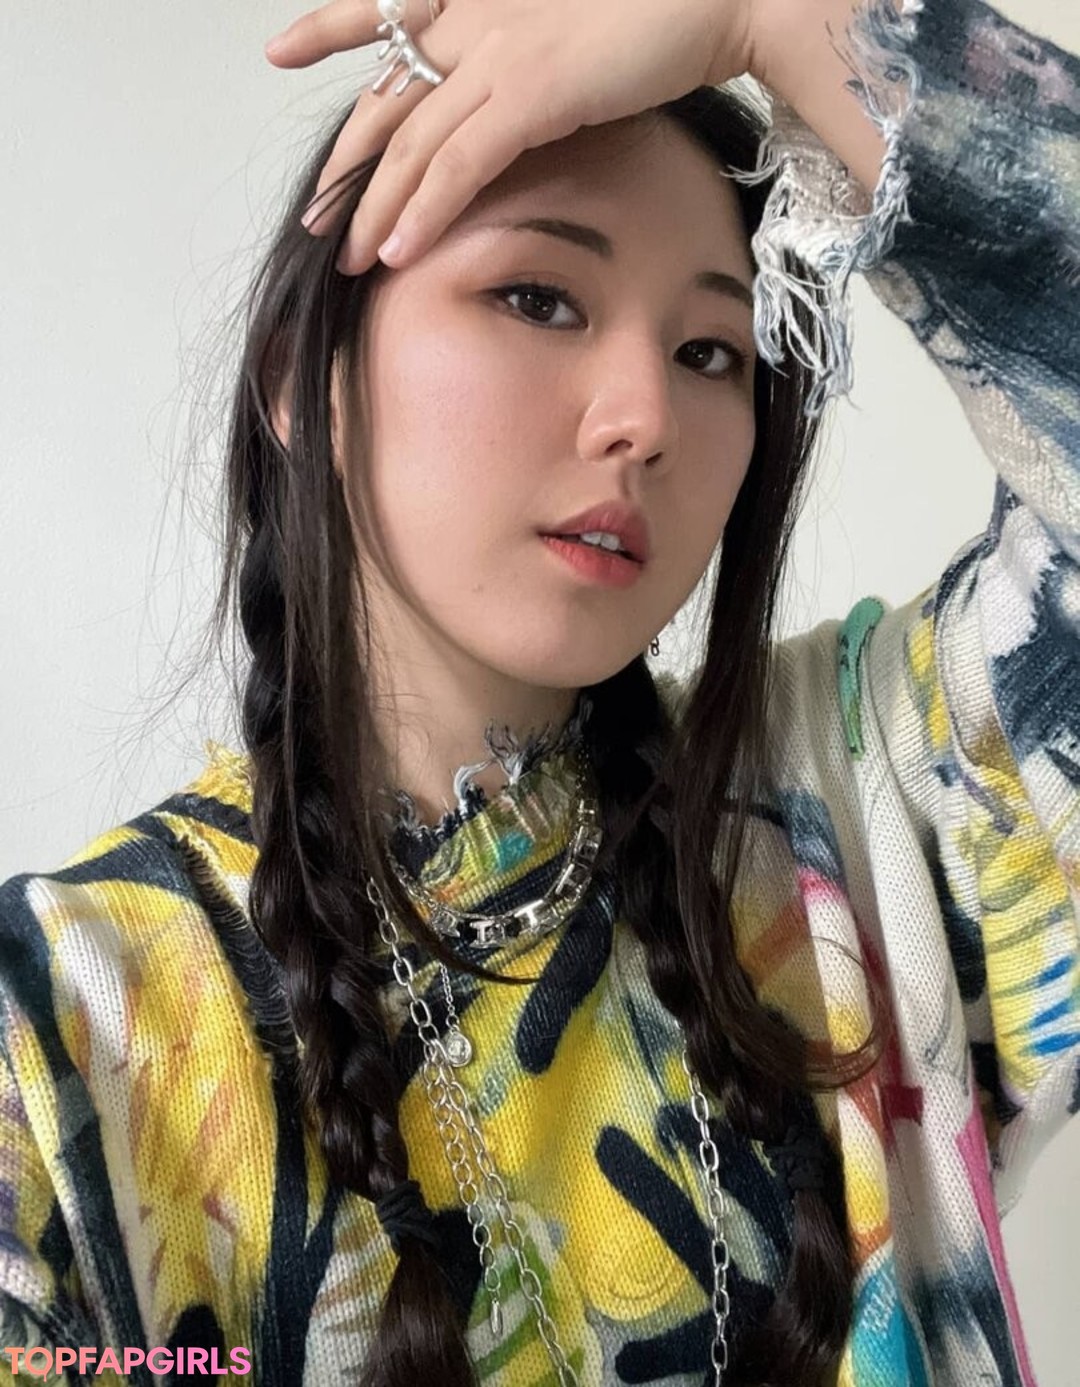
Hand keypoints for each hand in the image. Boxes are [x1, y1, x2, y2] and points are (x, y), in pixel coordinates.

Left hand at [265, 0, 756, 273]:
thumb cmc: (657, 18)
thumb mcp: (570, 42)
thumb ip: (527, 70)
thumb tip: (517, 108)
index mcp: (480, 6)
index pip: (389, 34)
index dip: (328, 37)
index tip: (281, 52)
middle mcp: (476, 26)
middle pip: (386, 105)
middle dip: (344, 169)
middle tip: (314, 223)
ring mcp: (499, 58)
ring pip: (413, 147)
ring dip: (375, 210)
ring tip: (348, 261)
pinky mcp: (530, 92)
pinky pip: (458, 165)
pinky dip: (423, 213)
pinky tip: (397, 253)